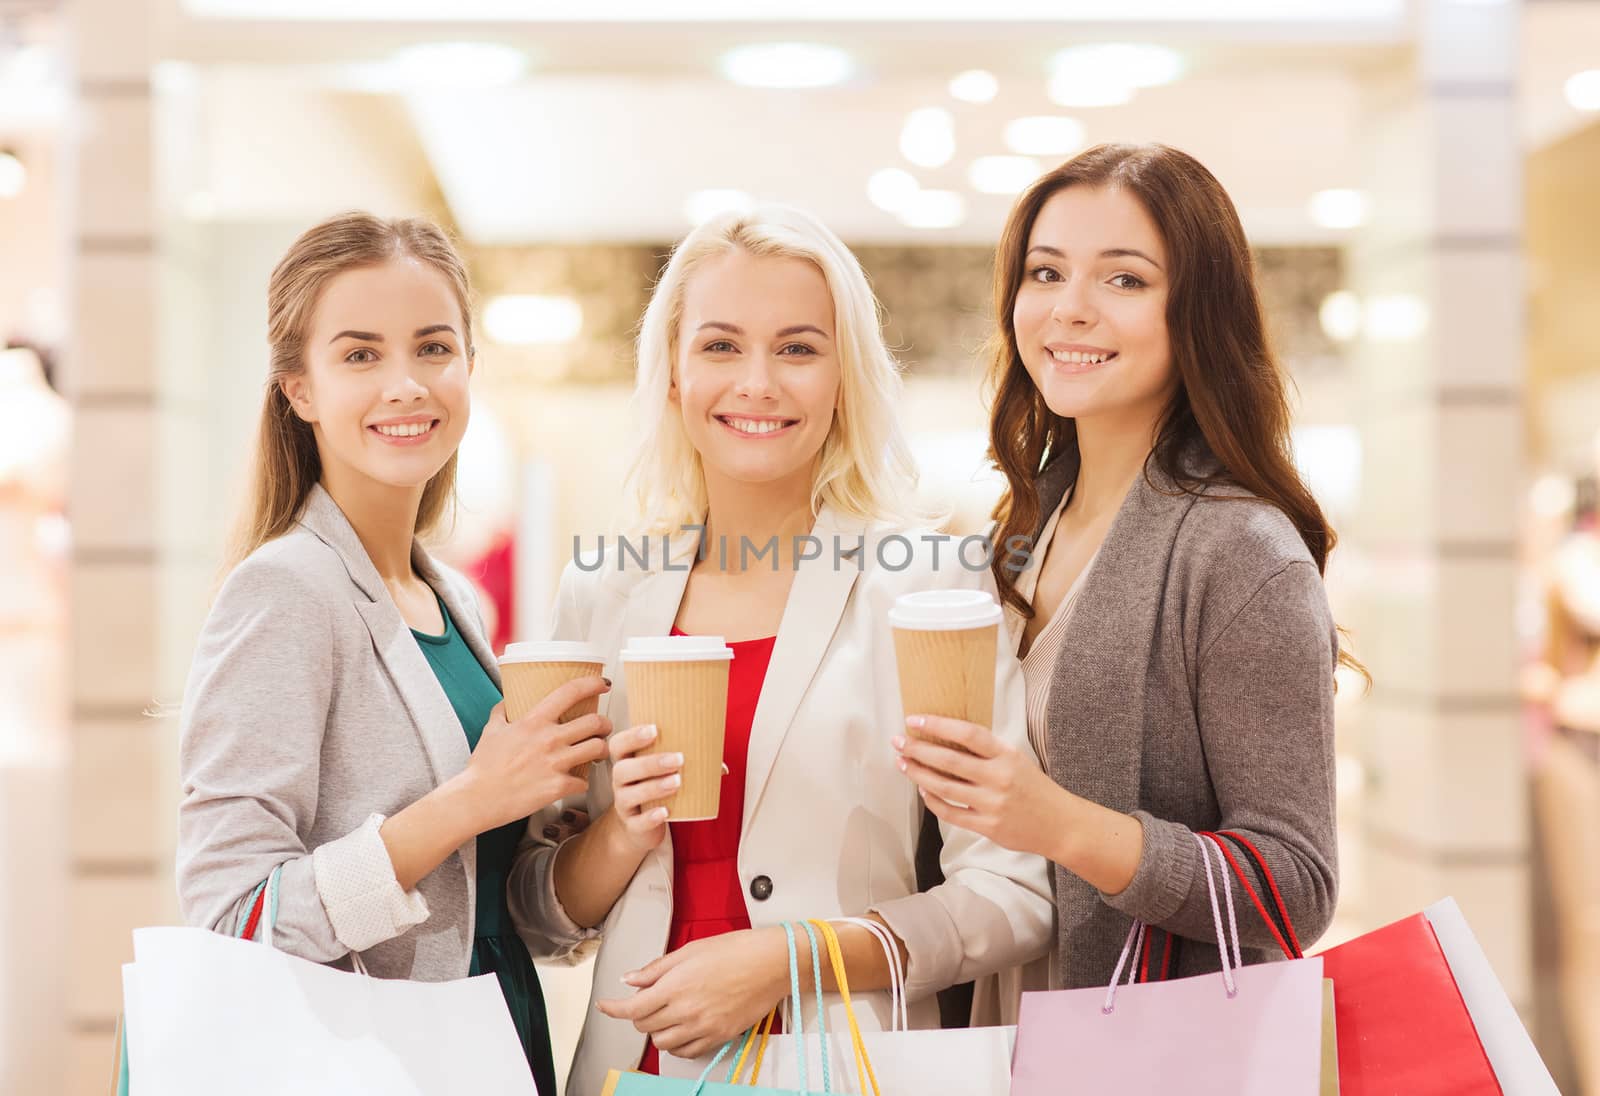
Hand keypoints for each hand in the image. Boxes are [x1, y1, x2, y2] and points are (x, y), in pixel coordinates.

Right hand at [464, 676, 611, 831]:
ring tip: (597, 752)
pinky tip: (577, 782)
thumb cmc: (483, 767)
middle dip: (605, 723)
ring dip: (601, 750)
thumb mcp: (490, 731)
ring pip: (598, 749)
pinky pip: (584, 782)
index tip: (602, 684)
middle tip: (603, 727)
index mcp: (534, 722)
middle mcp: (549, 739)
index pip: (570, 692)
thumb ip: (501, 712)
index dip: (592, 684)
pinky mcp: (559, 787)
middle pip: (595, 722)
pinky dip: (583, 782)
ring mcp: (556, 763)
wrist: (478, 799)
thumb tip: (506, 702)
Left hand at [596, 928, 788, 1060]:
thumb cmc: (737, 950)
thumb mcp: (691, 949)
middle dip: (638, 1014)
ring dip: (656, 1030)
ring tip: (665, 1014)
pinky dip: (677, 1044)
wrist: (773, 963)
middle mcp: (687, 1011)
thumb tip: (631, 978)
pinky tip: (681, 1029)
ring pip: (662, 1043)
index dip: (613, 1009)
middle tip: (646, 1000)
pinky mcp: (719, 1037)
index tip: (605, 1006)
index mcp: (676, 986)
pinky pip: (686, 1052)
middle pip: (645, 1026)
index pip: (632, 1008)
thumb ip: (657, 968)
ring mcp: (703, 1027)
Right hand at [606, 723, 682, 854]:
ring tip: (677, 781)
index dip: (632, 736)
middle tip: (678, 759)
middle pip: (623, 769)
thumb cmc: (654, 789)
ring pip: (629, 795)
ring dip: (654, 787)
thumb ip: (689, 764)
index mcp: (626, 761)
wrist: (639, 827)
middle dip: (650, 763)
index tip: (654, 729)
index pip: (618, 744)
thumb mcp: (664, 773)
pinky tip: (665, 812)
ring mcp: (623, 804)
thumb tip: (721, 767)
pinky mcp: (632, 825)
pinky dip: (651, 817)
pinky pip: (637, 821)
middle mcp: (619, 782)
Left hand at [893, 714, 1065, 858]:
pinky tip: (923, 790)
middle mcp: (999, 778)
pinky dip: (933, 801)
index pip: (968, 734)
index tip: (915, 720)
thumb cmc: (1034, 787)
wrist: (1060, 825)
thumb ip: (987, 751)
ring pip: (945, 787)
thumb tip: (947, 736)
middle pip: (949, 761)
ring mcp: (992, 804)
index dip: (938, 725)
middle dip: (918, 749)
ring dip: (918, 774)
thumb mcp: (1016, 759)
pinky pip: (951, 813)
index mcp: (1007, 755)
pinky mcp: (988, 827)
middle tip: (898, 741)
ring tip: (902, 763)